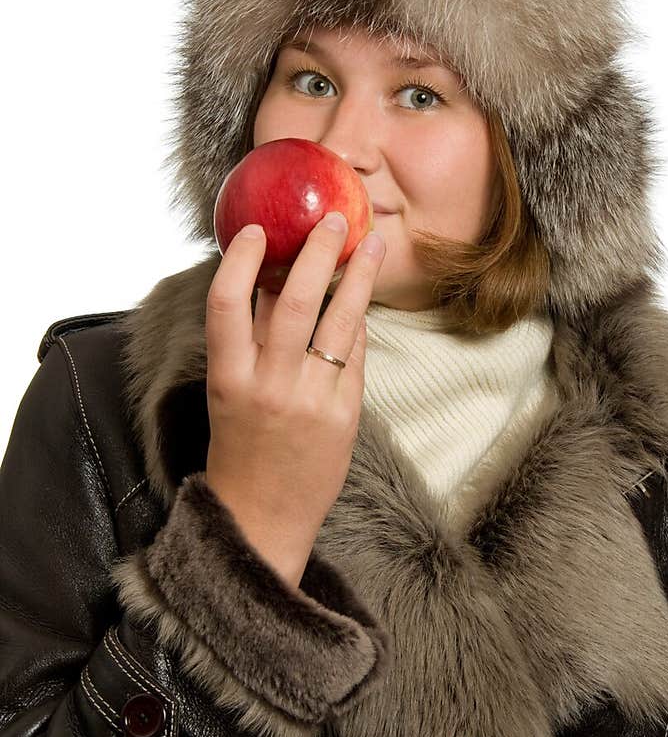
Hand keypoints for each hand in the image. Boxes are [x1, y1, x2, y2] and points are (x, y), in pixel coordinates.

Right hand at [203, 214, 384, 587]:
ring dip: (357, 277)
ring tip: (372, 243)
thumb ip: (250, 341)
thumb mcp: (230, 394)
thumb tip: (273, 279)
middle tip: (333, 218)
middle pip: (293, 302)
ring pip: (339, 323)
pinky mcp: (345, 414)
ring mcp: (311, 399)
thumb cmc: (242, 449)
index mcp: (229, 378)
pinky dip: (359, 323)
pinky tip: (365, 299)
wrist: (263, 518)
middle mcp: (269, 385)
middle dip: (316, 253)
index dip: (241, 261)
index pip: (226, 305)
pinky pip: (355, 354)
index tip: (257, 229)